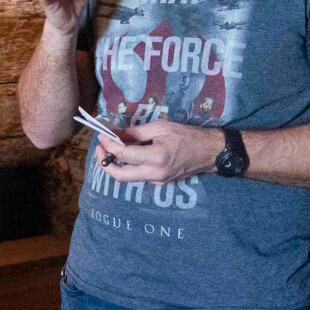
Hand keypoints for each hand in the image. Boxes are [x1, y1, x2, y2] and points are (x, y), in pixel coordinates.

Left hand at [96, 121, 222, 184]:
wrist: (209, 152)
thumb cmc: (187, 135)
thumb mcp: (161, 127)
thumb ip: (135, 132)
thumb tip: (115, 133)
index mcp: (156, 157)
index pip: (123, 154)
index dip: (109, 145)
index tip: (102, 135)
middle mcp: (155, 174)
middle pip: (120, 175)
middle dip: (105, 163)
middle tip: (99, 148)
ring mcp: (157, 181)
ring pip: (128, 177)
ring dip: (116, 164)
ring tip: (111, 148)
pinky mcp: (160, 182)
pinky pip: (139, 176)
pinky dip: (129, 166)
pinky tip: (129, 154)